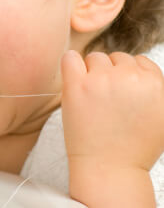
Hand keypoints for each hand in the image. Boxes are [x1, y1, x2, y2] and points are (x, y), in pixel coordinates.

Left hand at [61, 50, 163, 171]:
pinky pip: (70, 58)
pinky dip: (71, 64)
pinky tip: (74, 79)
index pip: (140, 62)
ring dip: (92, 72)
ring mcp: (102, 80)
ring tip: (92, 97)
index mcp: (155, 84)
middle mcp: (130, 78)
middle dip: (112, 74)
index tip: (122, 93)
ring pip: (95, 57)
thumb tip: (144, 73)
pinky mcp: (77, 85)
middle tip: (106, 99)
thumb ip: (156, 90)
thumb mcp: (162, 116)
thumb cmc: (135, 147)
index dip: (130, 76)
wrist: (110, 169)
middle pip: (118, 58)